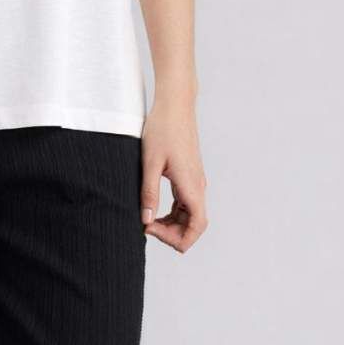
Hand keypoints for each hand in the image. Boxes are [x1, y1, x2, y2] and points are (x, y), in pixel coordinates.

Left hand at [139, 98, 207, 253]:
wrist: (175, 105)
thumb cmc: (162, 129)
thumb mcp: (150, 163)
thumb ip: (149, 193)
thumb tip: (146, 221)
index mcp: (191, 185)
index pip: (197, 226)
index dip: (178, 239)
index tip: (152, 231)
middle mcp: (197, 186)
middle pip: (194, 225)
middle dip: (172, 234)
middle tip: (146, 227)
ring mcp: (195, 182)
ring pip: (189, 216)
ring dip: (171, 224)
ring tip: (147, 220)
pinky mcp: (189, 176)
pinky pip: (185, 204)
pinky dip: (172, 213)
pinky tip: (153, 210)